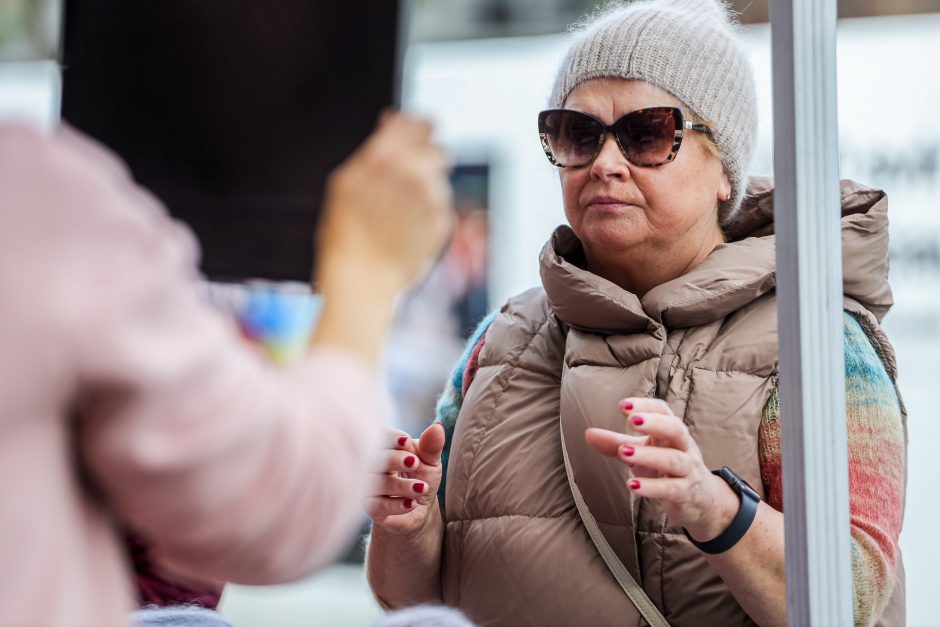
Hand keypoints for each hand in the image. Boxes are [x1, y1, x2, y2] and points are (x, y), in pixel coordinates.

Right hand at [316, 112, 453, 295]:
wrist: (362, 279)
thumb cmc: (346, 235)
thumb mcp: (345, 183)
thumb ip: (375, 148)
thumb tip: (392, 120)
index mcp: (383, 157)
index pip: (415, 124)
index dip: (418, 126)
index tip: (417, 131)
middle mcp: (412, 172)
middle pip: (435, 149)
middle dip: (426, 157)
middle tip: (409, 178)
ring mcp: (431, 196)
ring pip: (438, 179)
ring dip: (425, 188)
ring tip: (400, 214)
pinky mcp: (442, 220)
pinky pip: (441, 206)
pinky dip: (428, 214)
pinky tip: (407, 230)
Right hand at [366, 422, 444, 535]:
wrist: (420, 508)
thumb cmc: (422, 478)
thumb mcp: (431, 461)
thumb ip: (432, 446)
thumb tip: (438, 427)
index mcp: (387, 447)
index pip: (382, 436)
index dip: (392, 438)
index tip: (406, 442)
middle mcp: (374, 464)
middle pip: (374, 458)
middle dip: (394, 459)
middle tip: (413, 463)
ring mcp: (370, 486)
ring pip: (377, 483)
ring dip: (401, 485)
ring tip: (421, 487)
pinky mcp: (371, 507)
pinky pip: (377, 505)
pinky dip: (396, 504)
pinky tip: (411, 503)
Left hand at [584, 397, 737, 540]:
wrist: (702, 501)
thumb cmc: (667, 470)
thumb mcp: (642, 453)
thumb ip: (616, 444)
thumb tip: (588, 434)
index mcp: (671, 433)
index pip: (663, 411)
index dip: (645, 406)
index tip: (623, 406)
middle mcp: (683, 447)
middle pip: (676, 429)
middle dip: (655, 423)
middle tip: (632, 421)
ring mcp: (687, 470)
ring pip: (673, 459)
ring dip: (648, 455)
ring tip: (623, 452)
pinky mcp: (687, 493)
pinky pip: (672, 488)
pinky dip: (652, 487)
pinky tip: (632, 485)